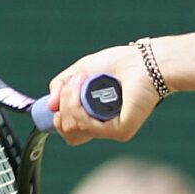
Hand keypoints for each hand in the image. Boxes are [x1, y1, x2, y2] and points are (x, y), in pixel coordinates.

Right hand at [46, 43, 160, 144]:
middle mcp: (104, 126)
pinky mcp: (121, 131)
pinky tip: (85, 87)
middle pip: (68, 132)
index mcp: (96, 116)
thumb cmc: (119, 63)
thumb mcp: (81, 70)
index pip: (70, 131)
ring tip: (80, 81)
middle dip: (62, 107)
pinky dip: (78, 106)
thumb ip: (61, 85)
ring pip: (73, 129)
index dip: (58, 118)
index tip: (57, 102)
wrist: (143, 61)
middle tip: (72, 85)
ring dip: (69, 102)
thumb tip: (51, 106)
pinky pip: (87, 126)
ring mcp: (112, 130)